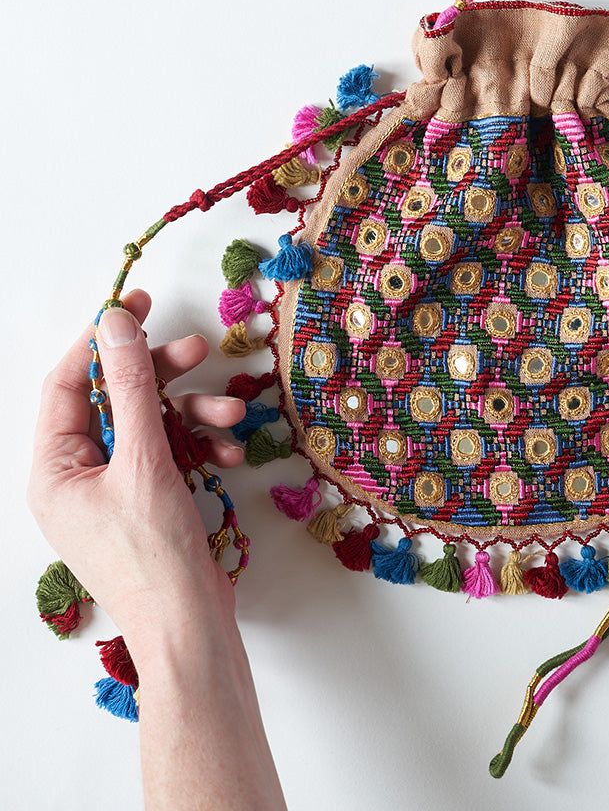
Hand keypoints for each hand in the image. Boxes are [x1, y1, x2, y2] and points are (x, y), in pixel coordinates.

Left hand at [28, 289, 246, 647]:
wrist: (191, 628)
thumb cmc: (154, 553)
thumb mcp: (144, 460)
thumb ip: (130, 386)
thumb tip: (115, 323)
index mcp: (54, 469)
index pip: (66, 385)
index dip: (101, 341)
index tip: (136, 304)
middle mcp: (78, 477)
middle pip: (114, 402)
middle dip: (160, 377)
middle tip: (197, 348)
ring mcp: (115, 491)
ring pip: (150, 426)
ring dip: (192, 414)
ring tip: (231, 413)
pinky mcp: (149, 502)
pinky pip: (170, 455)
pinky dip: (200, 445)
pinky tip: (229, 448)